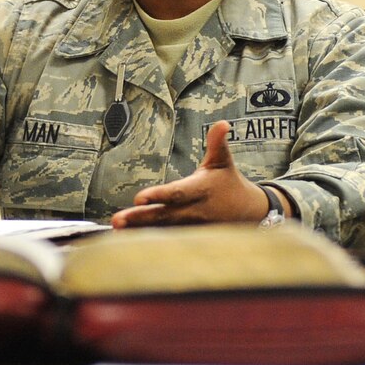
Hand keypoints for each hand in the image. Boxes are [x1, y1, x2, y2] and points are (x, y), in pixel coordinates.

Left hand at [111, 120, 270, 228]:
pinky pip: (166, 240)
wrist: (248, 211)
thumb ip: (217, 143)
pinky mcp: (190, 238)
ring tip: (116, 230)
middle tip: (117, 220)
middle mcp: (195, 211)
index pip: (177, 193)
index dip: (158, 196)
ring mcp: (192, 228)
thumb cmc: (229, 182)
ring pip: (163, 231)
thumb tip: (222, 123)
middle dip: (140, 218)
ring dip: (139, 231)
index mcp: (201, 189)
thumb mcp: (223, 161)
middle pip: (164, 216)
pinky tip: (125, 240)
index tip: (139, 198)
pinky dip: (147, 241)